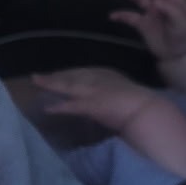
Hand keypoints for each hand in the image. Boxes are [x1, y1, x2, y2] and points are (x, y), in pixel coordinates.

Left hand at [30, 65, 155, 131]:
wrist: (149, 111)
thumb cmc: (144, 107)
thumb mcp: (128, 96)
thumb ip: (117, 96)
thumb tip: (111, 103)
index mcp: (110, 75)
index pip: (86, 72)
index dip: (70, 74)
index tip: (59, 75)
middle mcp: (100, 78)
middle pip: (73, 76)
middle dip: (57, 76)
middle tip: (39, 76)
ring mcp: (95, 90)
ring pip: (68, 85)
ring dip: (51, 83)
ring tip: (36, 81)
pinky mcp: (92, 104)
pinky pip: (71, 105)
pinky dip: (59, 107)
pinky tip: (47, 108)